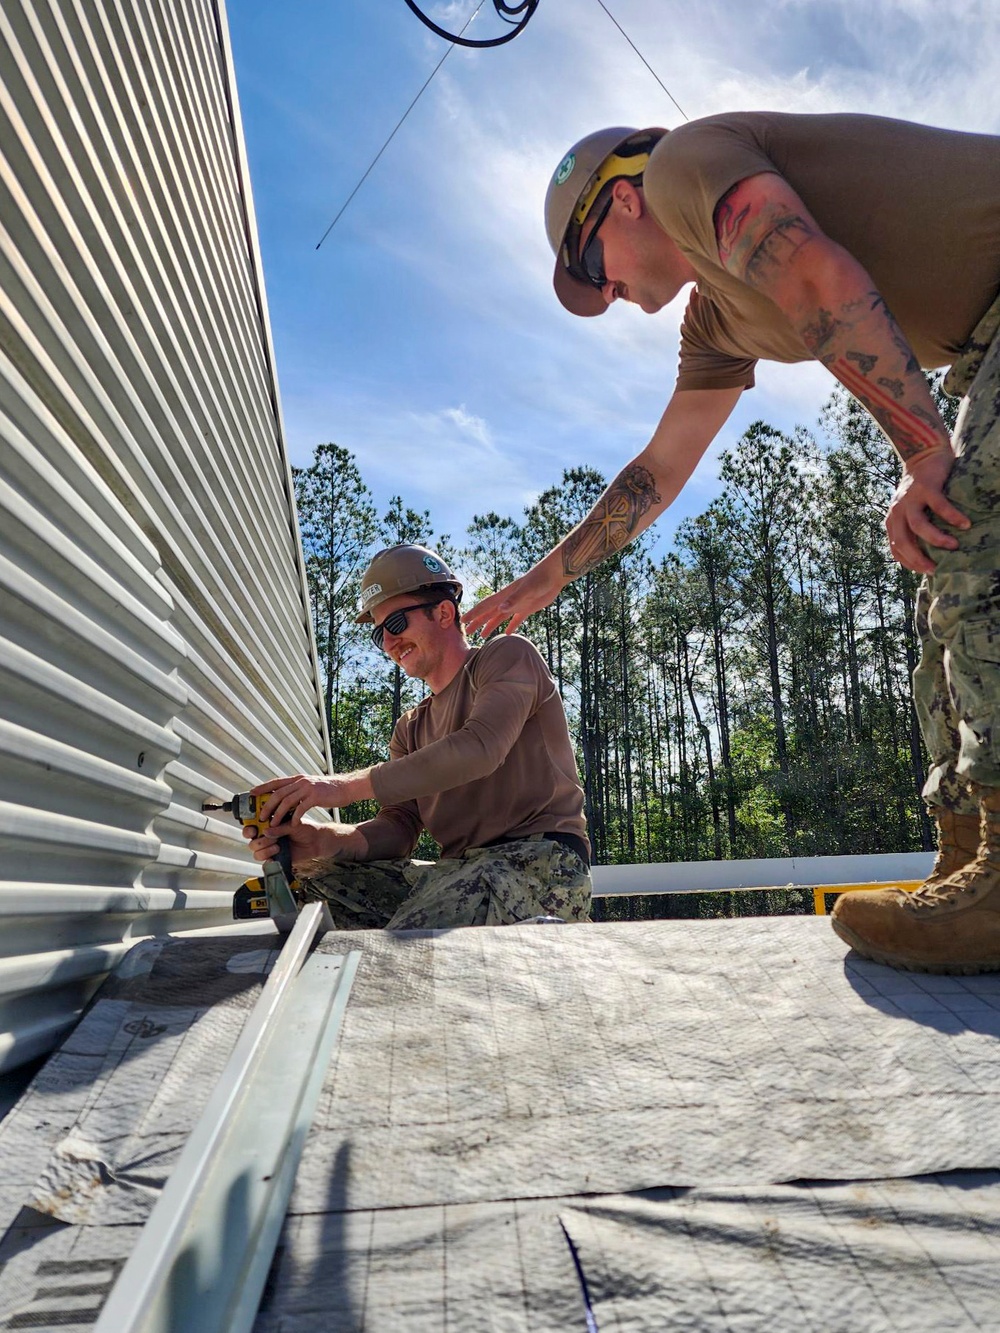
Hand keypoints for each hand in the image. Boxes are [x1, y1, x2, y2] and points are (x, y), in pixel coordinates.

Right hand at [242, 819, 348, 868]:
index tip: (252, 829)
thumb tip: (265, 831)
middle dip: (258, 840)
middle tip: (269, 838)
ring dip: (265, 849)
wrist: (317, 842)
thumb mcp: (293, 824)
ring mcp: (270, 848)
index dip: (248, 829)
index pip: (251, 827)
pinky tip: (277, 854)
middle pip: (251, 841)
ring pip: (256, 852)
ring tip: (278, 846)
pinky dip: (269, 859)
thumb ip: (279, 828)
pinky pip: (265, 862)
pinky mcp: (275, 859)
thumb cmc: (305, 829)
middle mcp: (267, 837)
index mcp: (269, 825)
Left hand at [251, 773, 366, 826]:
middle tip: (261, 817)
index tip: (251, 793)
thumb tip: (285, 797)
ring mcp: (308, 788)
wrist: (346, 788)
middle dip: (267, 806)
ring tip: (273, 825)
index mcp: (297, 779)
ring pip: (286, 801)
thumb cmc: (328, 790)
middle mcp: (300, 781)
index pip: (276, 782)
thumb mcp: (310, 786)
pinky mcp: (315, 797)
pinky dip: (294, 818)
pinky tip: (292, 825)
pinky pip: (301, 809)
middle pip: (278, 793)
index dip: (262, 787)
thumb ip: (298, 790)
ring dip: (278, 814)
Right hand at [464, 564, 564, 637]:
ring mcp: (517, 604)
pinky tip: (508, 633)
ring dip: (491, 626)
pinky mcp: (528, 607)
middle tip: (468, 632)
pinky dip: (511, 626)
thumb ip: (514, 599)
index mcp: (504, 596)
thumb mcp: (527, 590)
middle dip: (478, 622)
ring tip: (483, 635)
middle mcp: (508, 600)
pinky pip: (516, 619)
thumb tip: (500, 609)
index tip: (463, 621)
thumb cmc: (540, 580)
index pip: (485, 606)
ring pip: (500, 617)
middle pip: (489, 613)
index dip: (474, 614)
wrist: (553, 575)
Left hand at [885, 447, 968, 573]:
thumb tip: (927, 555)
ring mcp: (910, 499)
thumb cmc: (921, 490)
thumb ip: (912, 529)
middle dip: (918, 559)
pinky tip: (965, 524)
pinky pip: (939, 506)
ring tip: (953, 546)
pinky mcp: (926, 488)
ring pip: (918, 525)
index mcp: (892, 520)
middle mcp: (897, 511)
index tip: (926, 572)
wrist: (923, 456)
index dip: (909, 563)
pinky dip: (952, 517)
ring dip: (936, 539)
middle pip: (903, 541)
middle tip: (935, 569)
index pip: (896, 549)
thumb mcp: (910, 511)